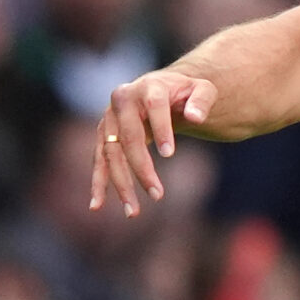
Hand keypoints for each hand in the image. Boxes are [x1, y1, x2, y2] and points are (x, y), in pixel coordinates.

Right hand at [89, 69, 215, 217]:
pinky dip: (98, 183)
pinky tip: (96, 206)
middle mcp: (123, 100)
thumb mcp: (201, 89)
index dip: (161, 129)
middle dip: (141, 168)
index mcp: (149, 87)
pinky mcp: (103, 134)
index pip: (154, 106)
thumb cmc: (184, 92)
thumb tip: (196, 118)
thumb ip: (202, 100)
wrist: (157, 89)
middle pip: (129, 137)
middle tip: (158, 195)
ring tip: (133, 212)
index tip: (170, 155)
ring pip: (111, 153)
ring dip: (120, 183)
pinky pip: (99, 161)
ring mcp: (109, 118)